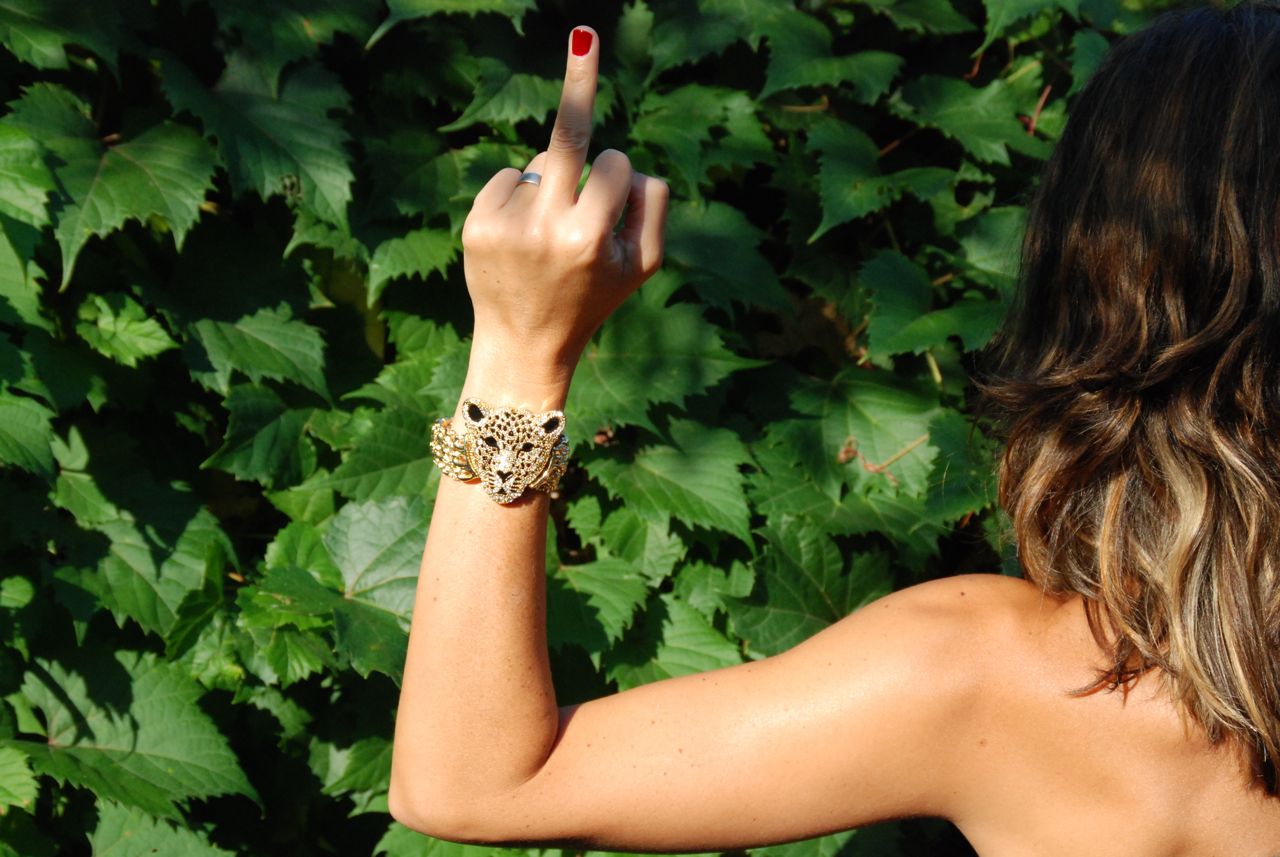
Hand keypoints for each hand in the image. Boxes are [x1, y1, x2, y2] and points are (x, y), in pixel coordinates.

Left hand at [460, 25, 668, 371]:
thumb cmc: (594, 298)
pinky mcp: (475, 224)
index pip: (615, 163)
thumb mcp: (643, 264)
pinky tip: (521, 236)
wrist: (526, 344)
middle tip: (585, 34)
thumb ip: (653, 204)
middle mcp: (547, 227)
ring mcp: (506, 224)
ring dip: (553, 182)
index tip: (615, 187)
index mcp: (592, 236)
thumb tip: (625, 156)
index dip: (618, 178)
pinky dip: (519, 194)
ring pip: (542, 161)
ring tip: (547, 237)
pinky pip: (509, 177)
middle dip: (581, 82)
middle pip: (569, 135)